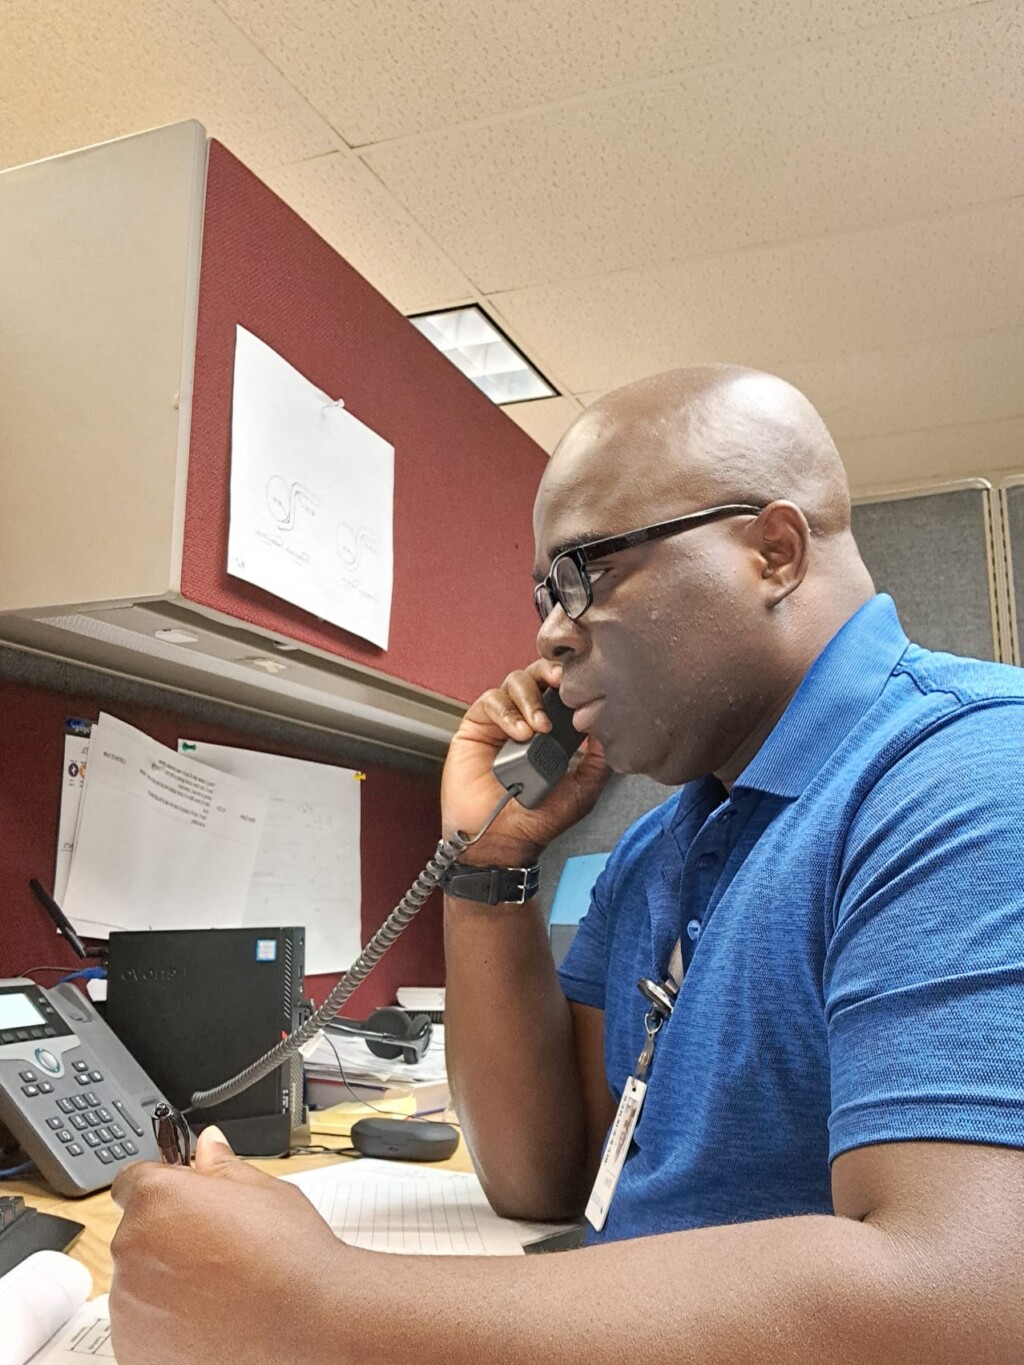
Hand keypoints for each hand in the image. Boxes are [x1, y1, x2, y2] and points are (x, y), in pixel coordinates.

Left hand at [109, 1127, 349, 1364]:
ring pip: (138, 1280)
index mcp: (157, 1200)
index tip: (182, 1200)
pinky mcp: (135, 1347)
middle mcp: (132, 1249)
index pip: (132, 1181)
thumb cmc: (290, 1255)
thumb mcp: (262, 1190)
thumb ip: (221, 1166)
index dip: (161, 1188)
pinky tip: (208, 1317)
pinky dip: (166, 1321)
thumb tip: (207, 1145)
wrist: (309, 1323)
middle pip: (137, 1232)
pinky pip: (141, 1323)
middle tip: (214, 1247)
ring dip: (165, 1280)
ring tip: (217, 1287)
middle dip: (167, 1235)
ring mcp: (128, 1304)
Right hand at [441, 659, 610, 864]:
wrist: (502, 839)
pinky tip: (519, 734)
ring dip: (530, 698)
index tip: (585, 682)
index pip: (561, 689)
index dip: (572, 679)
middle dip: (550, 673)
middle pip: (537, 674)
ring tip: (539, 727)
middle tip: (561, 684)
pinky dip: (507, 712)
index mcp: (553, 729)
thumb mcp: (582, 790)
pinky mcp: (476, 726)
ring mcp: (501, 721)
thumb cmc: (538, 818)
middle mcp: (526, 718)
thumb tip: (608, 729)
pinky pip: (490, 702)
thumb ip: (599, 761)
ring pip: (514, 681)